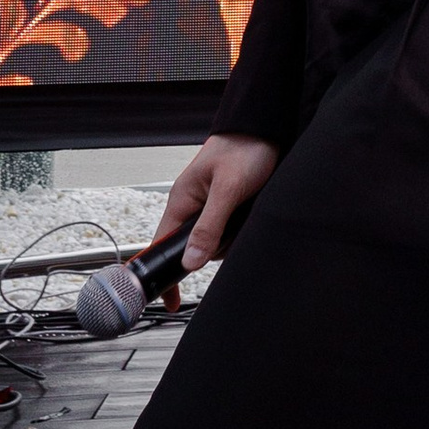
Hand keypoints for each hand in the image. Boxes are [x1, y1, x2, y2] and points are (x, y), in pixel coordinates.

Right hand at [152, 133, 278, 269]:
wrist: (268, 128)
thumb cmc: (243, 147)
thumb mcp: (227, 189)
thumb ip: (209, 225)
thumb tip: (192, 262)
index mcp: (181, 200)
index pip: (161, 246)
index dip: (164, 273)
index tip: (169, 300)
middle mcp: (192, 206)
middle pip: (194, 249)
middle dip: (214, 250)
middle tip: (233, 231)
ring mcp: (210, 208)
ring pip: (215, 243)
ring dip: (232, 237)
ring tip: (247, 212)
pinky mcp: (228, 208)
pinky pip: (230, 232)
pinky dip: (241, 229)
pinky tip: (252, 213)